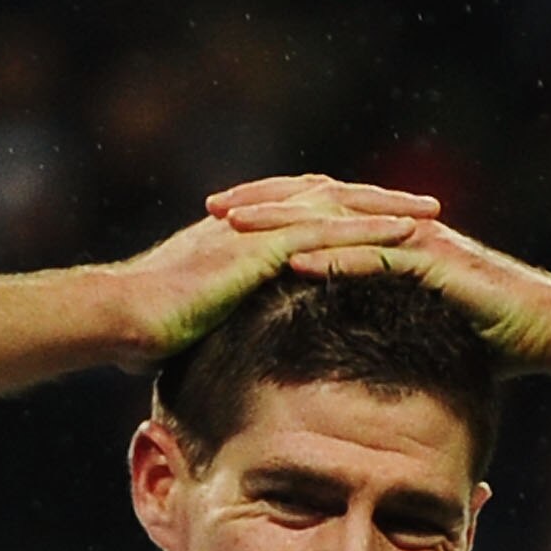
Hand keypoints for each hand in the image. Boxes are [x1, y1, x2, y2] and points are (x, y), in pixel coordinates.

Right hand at [116, 176, 437, 365]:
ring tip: (432, 214)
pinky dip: (369, 230)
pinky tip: (405, 235)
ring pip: (336, 206)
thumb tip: (227, 353)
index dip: (346, 215)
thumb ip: (220, 323)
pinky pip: (327, 232)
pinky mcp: (261, 248)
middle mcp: (254, 222)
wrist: (118, 317)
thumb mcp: (195, 322)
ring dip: (386, 208)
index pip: (304, 212)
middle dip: (378, 201)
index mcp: (241, 235)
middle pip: (329, 197)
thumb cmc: (143, 330)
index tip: (383, 222)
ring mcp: (258, 230)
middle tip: (425, 207)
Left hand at [212, 182, 550, 369]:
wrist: (546, 328)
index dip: (270, 213)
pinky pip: (374, 255)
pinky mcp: (435, 261)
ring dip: (283, 223)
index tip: (219, 221)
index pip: (317, 212)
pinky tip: (293, 261)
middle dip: (263, 204)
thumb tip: (340, 338)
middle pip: (317, 203)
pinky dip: (332, 256)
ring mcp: (415, 239)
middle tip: (211, 209)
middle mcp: (396, 227)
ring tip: (235, 228)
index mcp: (387, 236)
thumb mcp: (418, 323)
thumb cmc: (487, 334)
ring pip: (337, 221)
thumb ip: (380, 316)